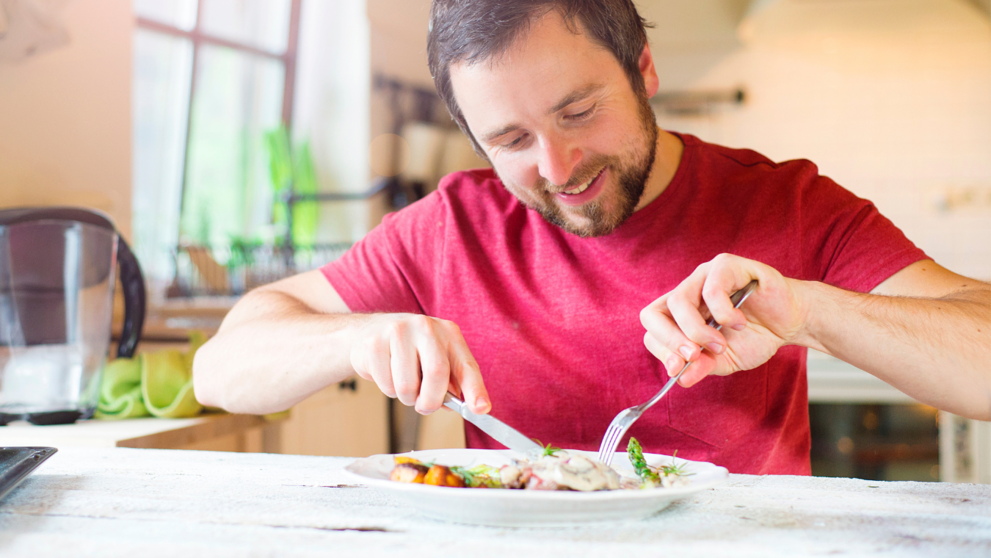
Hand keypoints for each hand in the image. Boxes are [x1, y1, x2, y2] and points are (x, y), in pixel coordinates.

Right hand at [349, 314, 490, 414]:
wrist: (367, 332)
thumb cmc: (408, 351)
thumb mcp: (434, 358)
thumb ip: (450, 382)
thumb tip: (466, 406)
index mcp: (448, 333)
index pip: (466, 365)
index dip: (476, 389)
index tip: (481, 409)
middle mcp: (427, 327)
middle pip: (437, 374)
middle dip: (430, 401)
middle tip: (424, 406)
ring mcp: (399, 332)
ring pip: (407, 386)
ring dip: (406, 397)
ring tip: (402, 382)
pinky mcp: (375, 343)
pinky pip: (386, 384)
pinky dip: (388, 389)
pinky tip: (386, 372)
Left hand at [640, 254, 808, 386]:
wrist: (790, 322)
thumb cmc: (754, 337)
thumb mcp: (724, 360)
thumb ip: (701, 367)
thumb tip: (680, 378)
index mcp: (679, 315)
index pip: (651, 329)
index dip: (662, 350)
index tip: (679, 368)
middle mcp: (686, 292)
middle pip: (652, 313)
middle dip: (670, 340)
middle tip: (694, 356)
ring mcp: (702, 276)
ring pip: (678, 301)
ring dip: (698, 331)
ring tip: (721, 344)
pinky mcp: (725, 265)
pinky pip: (711, 290)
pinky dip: (724, 314)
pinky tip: (739, 323)